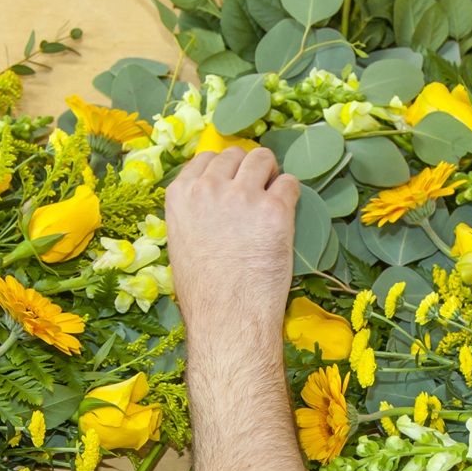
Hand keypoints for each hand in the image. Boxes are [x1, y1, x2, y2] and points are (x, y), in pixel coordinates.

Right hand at [165, 148, 299, 337]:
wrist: (227, 316)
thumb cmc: (203, 292)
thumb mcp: (181, 242)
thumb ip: (194, 212)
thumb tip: (212, 201)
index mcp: (181, 194)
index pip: (206, 158)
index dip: (224, 170)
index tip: (232, 184)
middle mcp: (210, 187)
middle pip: (236, 154)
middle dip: (248, 169)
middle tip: (256, 193)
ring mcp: (244, 196)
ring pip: (264, 158)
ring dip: (271, 174)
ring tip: (273, 198)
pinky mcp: (275, 209)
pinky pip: (290, 183)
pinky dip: (290, 195)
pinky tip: (286, 214)